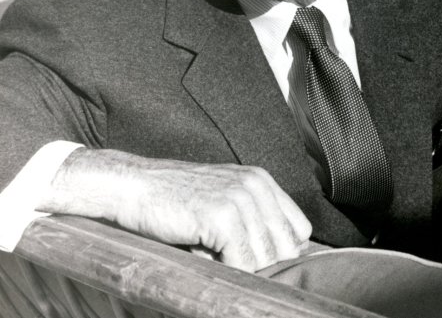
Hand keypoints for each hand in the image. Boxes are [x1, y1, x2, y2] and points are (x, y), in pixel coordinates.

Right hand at [39, 149, 311, 271]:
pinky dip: (224, 271)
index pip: (298, 229)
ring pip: (265, 259)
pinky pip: (242, 263)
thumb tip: (279, 260)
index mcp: (260, 180)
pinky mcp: (223, 216)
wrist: (133, 188)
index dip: (279, 252)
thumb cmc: (173, 200)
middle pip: (285, 247)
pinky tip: (202, 255)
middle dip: (262, 263)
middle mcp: (256, 185)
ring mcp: (241, 199)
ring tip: (211, 254)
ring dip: (240, 268)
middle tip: (227, 261)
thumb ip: (251, 218)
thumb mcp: (222, 199)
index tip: (254, 261)